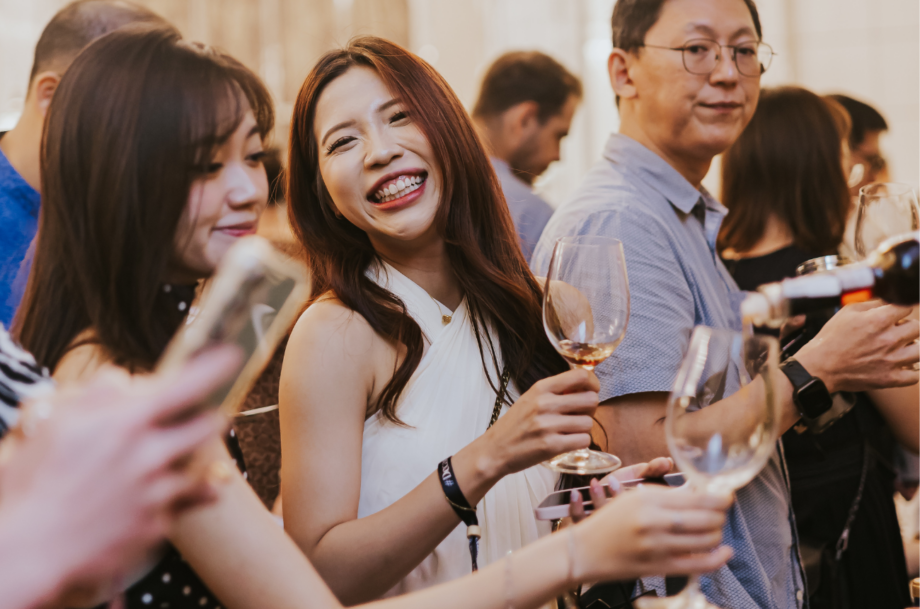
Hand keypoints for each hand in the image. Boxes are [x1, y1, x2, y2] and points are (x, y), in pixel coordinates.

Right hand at [0, 347, 238, 604]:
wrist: (29, 549)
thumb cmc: (35, 483)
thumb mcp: (57, 423)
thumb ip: (98, 394)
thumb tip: (123, 380)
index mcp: (128, 423)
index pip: (188, 385)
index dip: (215, 367)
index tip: (232, 356)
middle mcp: (151, 456)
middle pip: (208, 426)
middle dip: (208, 416)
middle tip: (197, 415)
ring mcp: (159, 493)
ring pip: (197, 464)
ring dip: (187, 456)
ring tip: (157, 459)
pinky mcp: (159, 525)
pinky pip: (183, 502)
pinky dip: (177, 495)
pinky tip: (163, 491)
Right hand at [480, 368, 598, 476]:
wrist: (495, 449)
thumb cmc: (515, 424)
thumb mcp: (531, 398)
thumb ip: (556, 391)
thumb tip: (586, 386)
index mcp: (541, 388)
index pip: (581, 376)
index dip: (593, 384)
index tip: (591, 391)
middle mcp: (545, 403)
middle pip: (591, 400)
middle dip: (590, 409)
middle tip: (579, 415)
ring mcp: (548, 425)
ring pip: (589, 423)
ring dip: (583, 429)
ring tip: (569, 431)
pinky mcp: (551, 446)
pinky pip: (583, 441)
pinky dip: (579, 443)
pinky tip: (567, 442)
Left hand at [569, 458, 674, 522]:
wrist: (599, 503)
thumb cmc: (621, 489)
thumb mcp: (637, 478)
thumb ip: (652, 470)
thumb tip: (667, 461)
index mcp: (640, 516)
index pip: (646, 512)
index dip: (644, 500)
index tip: (641, 487)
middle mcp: (623, 526)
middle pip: (623, 518)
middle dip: (619, 499)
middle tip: (615, 483)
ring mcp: (604, 529)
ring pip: (602, 520)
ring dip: (599, 501)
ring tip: (595, 484)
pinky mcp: (585, 527)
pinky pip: (579, 520)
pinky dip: (577, 508)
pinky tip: (576, 494)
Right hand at [573, 486, 732, 581]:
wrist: (584, 550)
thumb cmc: (607, 522)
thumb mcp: (632, 498)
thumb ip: (665, 496)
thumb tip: (698, 492)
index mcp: (647, 500)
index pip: (696, 498)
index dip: (719, 498)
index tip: (726, 496)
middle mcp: (654, 522)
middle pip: (706, 518)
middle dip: (720, 515)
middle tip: (720, 512)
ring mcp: (657, 547)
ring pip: (706, 540)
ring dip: (718, 534)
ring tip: (715, 530)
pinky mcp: (659, 567)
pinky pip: (698, 565)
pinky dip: (717, 559)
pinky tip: (724, 552)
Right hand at [797, 302, 918, 392]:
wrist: (820, 366)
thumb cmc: (831, 339)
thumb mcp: (846, 312)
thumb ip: (870, 303)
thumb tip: (887, 299)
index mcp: (878, 320)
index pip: (907, 307)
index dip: (901, 309)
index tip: (896, 313)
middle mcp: (889, 339)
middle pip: (917, 328)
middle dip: (907, 327)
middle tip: (895, 331)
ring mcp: (891, 361)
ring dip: (911, 347)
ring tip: (899, 348)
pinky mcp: (889, 378)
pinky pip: (915, 376)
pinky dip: (911, 370)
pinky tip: (902, 365)